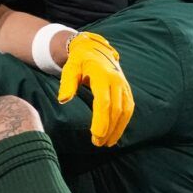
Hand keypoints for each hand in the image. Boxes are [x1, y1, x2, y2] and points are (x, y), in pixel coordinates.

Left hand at [57, 31, 133, 146]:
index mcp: (102, 76)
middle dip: (108, 129)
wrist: (94, 49)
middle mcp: (116, 80)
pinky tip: (116, 133)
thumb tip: (63, 99)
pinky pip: (129, 108)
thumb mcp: (70, 68)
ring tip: (108, 143)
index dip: (101, 120)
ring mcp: (123, 85)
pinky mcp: (127, 89)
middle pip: (115, 110)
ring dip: (118, 129)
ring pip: (125, 111)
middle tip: (98, 143)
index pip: (104, 102)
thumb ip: (67, 83)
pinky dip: (124, 122)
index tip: (96, 135)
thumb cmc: (79, 61)